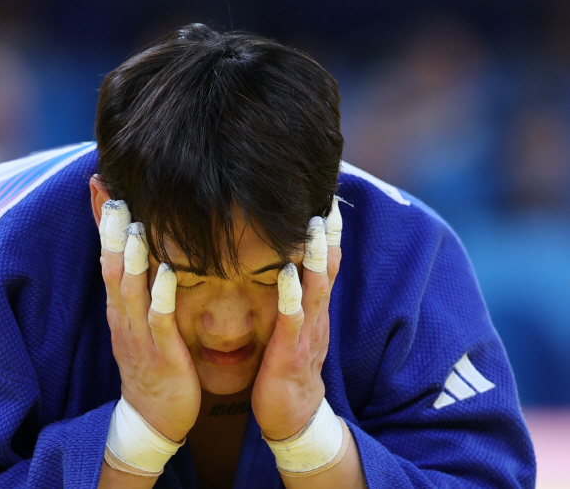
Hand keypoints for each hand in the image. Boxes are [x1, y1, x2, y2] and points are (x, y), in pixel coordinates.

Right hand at [100, 201, 200, 441]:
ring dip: (132, 256)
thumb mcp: (136, 324)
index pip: (107, 256)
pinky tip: (166, 272)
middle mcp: (122, 316)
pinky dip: (159, 295)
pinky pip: (158, 320)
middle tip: (110, 192)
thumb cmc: (150, 366)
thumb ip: (137, 291)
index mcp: (118, 308)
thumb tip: (137, 257)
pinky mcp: (160, 353)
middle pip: (112, 266)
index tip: (99, 185)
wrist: (153, 418)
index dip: (101, 222)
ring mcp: (138, 335)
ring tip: (133, 222)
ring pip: (130, 289)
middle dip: (110, 230)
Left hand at [252, 205, 341, 439]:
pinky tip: (288, 273)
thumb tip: (292, 271)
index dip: (329, 234)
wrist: (293, 418)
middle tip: (330, 199)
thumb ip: (297, 302)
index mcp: (316, 312)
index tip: (328, 199)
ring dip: (317, 257)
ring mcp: (307, 335)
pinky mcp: (291, 353)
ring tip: (315, 226)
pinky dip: (292, 295)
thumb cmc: (290, 370)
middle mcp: (317, 318)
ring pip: (316, 289)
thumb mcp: (297, 330)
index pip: (327, 265)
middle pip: (330, 270)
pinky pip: (292, 320)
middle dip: (329, 236)